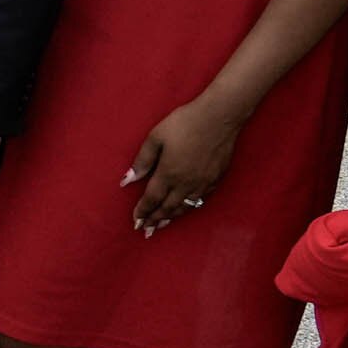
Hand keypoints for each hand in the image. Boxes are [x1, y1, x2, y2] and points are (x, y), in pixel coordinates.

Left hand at [125, 98, 243, 231]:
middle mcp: (186, 183)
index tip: (135, 221)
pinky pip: (201, 200)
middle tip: (146, 230)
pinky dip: (189, 207)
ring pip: (185, 207)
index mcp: (168, 173)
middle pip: (168, 208)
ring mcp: (204, 182)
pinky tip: (186, 208)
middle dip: (155, 220)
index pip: (152, 199)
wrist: (220, 117)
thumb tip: (127, 181)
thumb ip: (142, 161)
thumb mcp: (155, 137)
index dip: (142, 212)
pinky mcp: (216, 178)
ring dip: (172, 217)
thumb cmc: (184, 123)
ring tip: (162, 225)